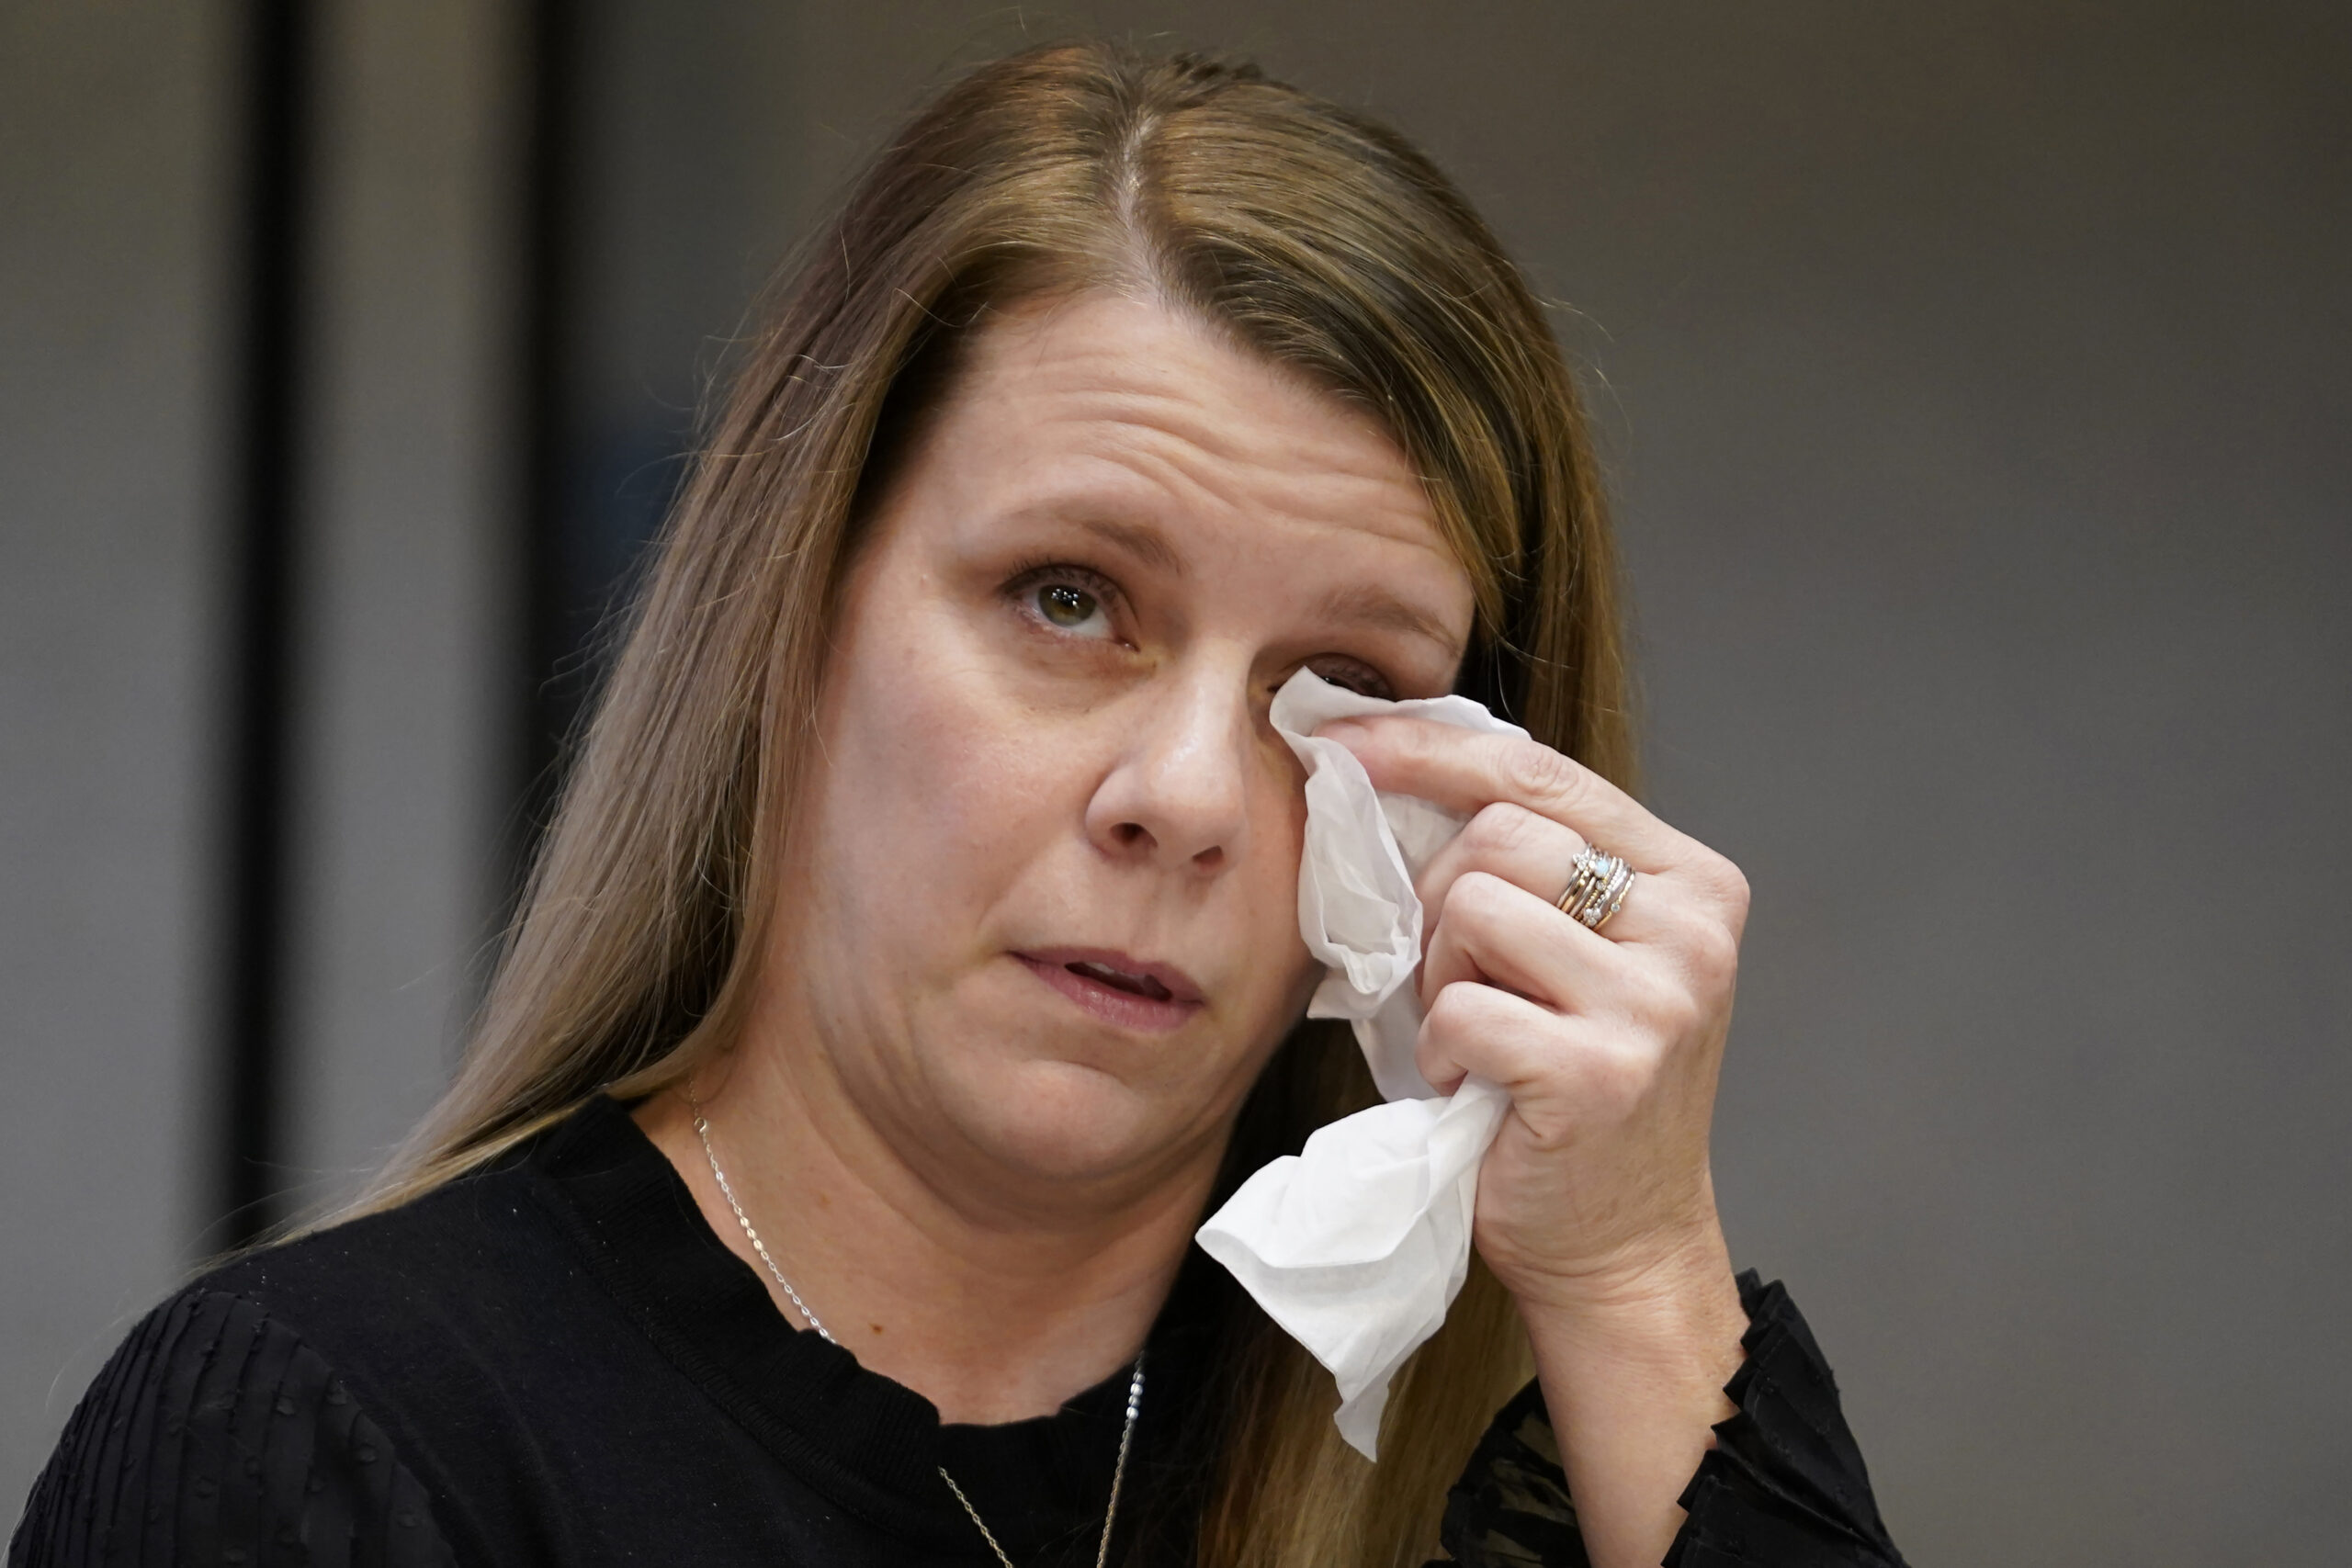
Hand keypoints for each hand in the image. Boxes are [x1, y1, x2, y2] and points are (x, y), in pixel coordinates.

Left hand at [1317, 715, 1748, 1315]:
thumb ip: (1522, 869)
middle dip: (1437, 901)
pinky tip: (1471, 1086)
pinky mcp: (1602, 1072)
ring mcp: (1655, 1001)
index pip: (1541, 772)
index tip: (1338, 742)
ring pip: (1474, 910)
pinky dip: (1439, 1049)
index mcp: (1690, 880)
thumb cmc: (1570, 1094)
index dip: (1427, 748)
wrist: (1618, 1247)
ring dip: (1439, 978)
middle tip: (1448, 980)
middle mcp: (1691, 929)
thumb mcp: (1571, 959)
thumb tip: (1378, 769)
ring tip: (1473, 1037)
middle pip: (1497, 834)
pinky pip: (1461, 1009)